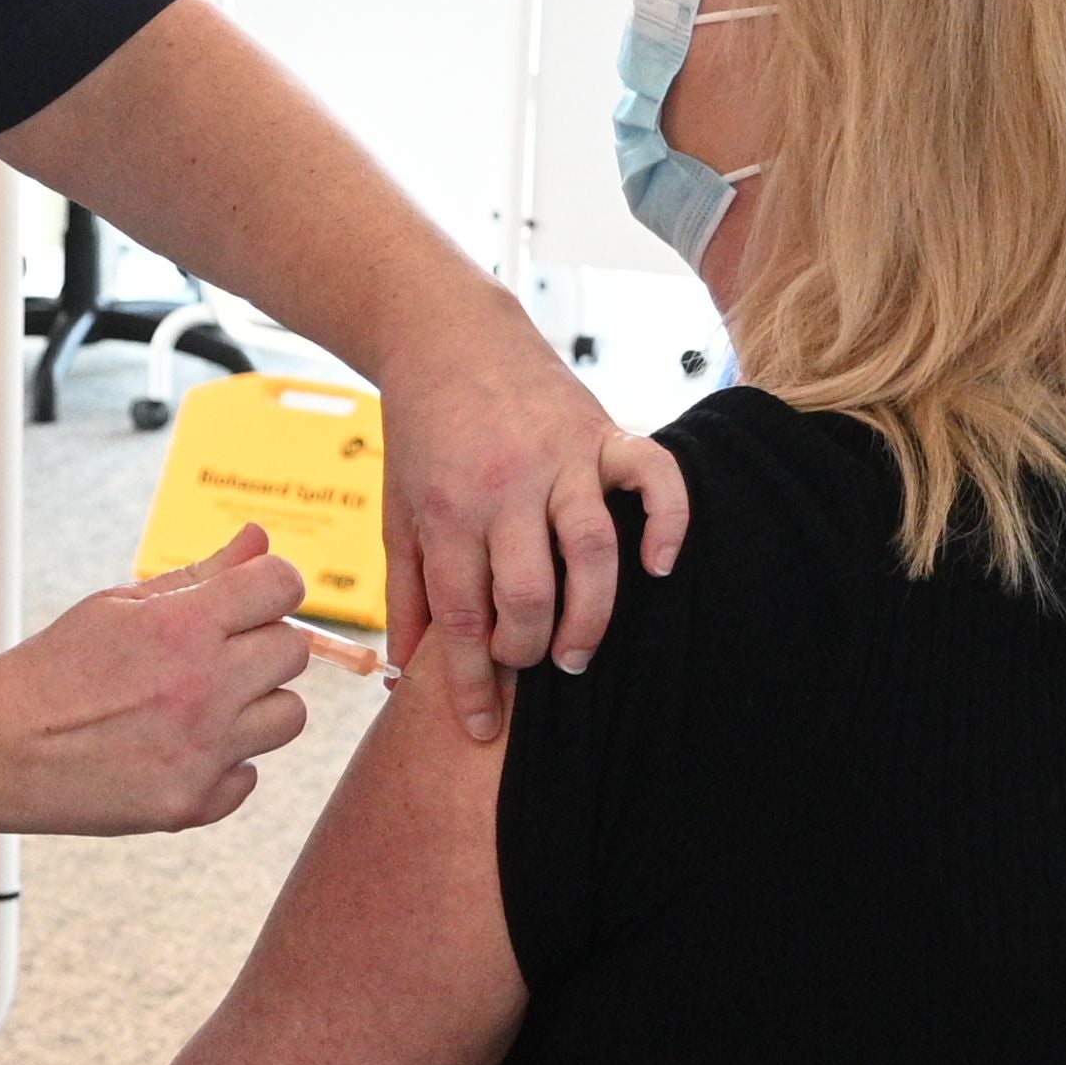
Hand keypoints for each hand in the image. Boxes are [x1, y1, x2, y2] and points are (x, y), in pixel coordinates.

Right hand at [0, 527, 317, 832]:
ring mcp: (202, 751)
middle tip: (210, 655)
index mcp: (184, 626)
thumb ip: (201, 574)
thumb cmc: (53, 671)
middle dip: (259, 644)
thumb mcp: (118, 605)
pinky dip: (222, 763)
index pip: (282, 585)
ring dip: (254, 706)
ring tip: (199, 705)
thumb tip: (259, 541)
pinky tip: (175, 750)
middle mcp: (204, 688)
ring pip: (288, 716)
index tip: (249, 599)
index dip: (269, 586)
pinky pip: (249, 775)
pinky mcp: (193, 804)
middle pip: (293, 650)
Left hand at [374, 329, 690, 734]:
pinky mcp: (603, 432)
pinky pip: (654, 477)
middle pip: (528, 593)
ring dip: (590, 614)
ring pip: (592, 551)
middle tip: (531, 664)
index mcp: (447, 511)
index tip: (480, 730)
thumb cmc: (420, 433)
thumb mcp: (396, 512)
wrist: (447, 335)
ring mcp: (561, 458)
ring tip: (577, 650)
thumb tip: (406, 670)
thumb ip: (405, 592)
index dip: (472, 683)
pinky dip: (669, 522)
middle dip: (529, 650)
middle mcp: (506, 487)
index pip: (462, 617)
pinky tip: (661, 565)